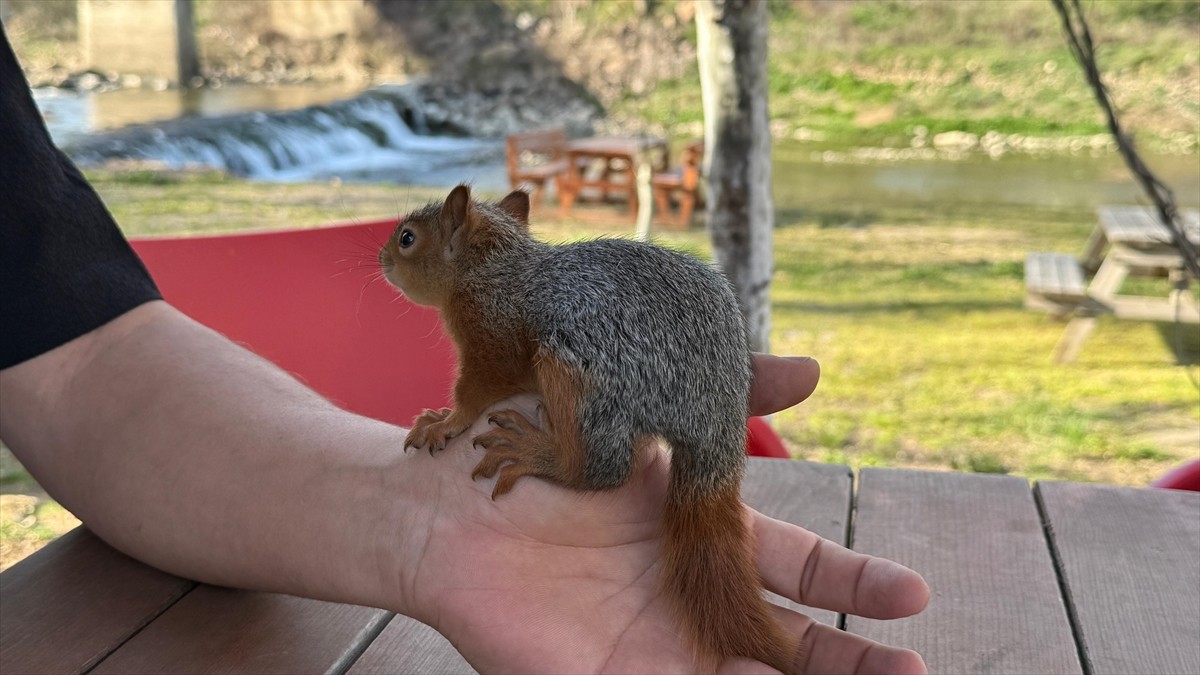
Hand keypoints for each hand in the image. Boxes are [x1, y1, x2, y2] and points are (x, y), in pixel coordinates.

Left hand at [398, 354, 928, 673]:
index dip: (852, 582)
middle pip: (786, 635)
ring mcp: (647, 639)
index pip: (795, 564)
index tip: (913, 594)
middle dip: (851, 656)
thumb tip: (813, 370)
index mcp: (696, 528)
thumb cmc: (529, 442)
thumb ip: (724, 395)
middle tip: (916, 668)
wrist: (442, 495)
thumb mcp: (638, 403)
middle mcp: (682, 590)